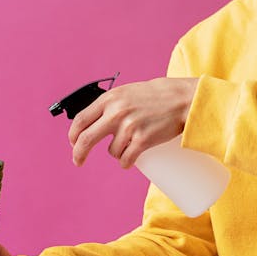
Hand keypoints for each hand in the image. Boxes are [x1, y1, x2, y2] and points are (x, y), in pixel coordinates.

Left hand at [68, 77, 198, 167]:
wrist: (183, 99)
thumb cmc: (157, 95)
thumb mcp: (128, 92)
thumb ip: (111, 105)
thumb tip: (94, 122)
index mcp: (110, 99)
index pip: (81, 120)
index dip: (73, 135)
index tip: (73, 143)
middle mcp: (116, 112)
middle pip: (86, 139)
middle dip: (79, 154)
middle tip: (78, 161)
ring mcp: (129, 127)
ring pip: (111, 151)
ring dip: (117, 152)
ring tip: (131, 143)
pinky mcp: (142, 140)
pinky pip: (126, 160)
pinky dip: (126, 162)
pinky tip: (130, 159)